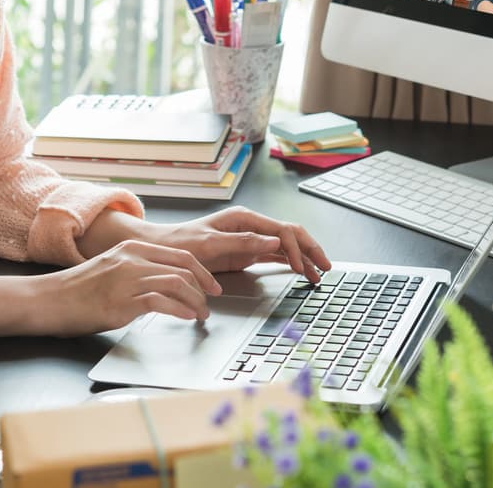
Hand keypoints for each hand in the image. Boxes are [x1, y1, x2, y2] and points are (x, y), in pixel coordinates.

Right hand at [41, 240, 221, 335]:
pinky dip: (179, 310)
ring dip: (195, 302)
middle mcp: (132, 259)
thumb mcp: (111, 269)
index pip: (180, 255)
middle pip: (184, 268)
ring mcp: (126, 279)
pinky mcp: (121, 301)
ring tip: (200, 315)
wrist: (48, 300)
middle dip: (204, 288)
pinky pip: (160, 301)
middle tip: (210, 303)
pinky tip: (186, 317)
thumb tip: (164, 286)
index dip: (203, 272)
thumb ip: (137, 271)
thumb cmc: (77, 290)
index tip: (212, 286)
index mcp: (132, 248)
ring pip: (176, 283)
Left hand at [143, 206, 331, 282]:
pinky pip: (276, 254)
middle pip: (290, 234)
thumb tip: (273, 242)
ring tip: (319, 274)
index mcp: (244, 218)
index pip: (281, 230)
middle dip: (310, 250)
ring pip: (287, 245)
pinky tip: (302, 271)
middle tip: (326, 268)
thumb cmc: (183, 243)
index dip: (296, 248)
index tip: (301, 268)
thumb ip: (242, 242)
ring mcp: (251, 238)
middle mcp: (251, 225)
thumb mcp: (210, 243)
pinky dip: (291, 262)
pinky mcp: (248, 251)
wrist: (166, 251)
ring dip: (304, 258)